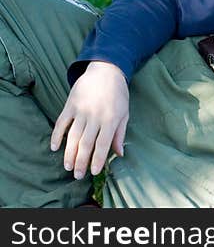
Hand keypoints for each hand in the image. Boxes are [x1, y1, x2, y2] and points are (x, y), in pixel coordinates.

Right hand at [50, 60, 129, 179]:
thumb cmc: (118, 94)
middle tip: (78, 175)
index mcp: (111, 119)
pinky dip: (56, 136)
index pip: (103, 144)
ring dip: (69, 153)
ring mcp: (81, 110)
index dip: (98, 160)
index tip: (93, 172)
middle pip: (86, 144)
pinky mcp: (70, 105)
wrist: (106, 70)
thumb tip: (120, 154)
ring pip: (72, 136)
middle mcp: (95, 116)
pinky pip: (61, 123)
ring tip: (68, 167)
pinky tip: (54, 148)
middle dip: (81, 162)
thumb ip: (120, 134)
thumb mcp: (125, 112)